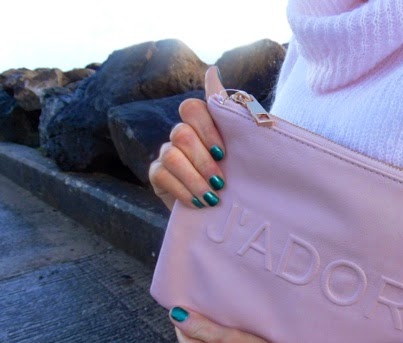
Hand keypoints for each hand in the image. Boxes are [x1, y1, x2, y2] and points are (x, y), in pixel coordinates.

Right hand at [149, 66, 227, 210]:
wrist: (227, 210)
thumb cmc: (239, 177)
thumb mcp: (245, 151)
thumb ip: (235, 117)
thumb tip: (212, 71)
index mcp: (204, 125)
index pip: (194, 109)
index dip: (206, 127)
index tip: (223, 152)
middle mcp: (183, 135)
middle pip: (182, 133)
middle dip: (203, 160)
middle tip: (220, 181)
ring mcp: (167, 153)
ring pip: (171, 155)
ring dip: (194, 178)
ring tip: (212, 196)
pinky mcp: (158, 174)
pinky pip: (162, 175)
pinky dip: (183, 191)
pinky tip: (199, 203)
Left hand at [169, 307, 281, 342]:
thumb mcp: (226, 339)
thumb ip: (200, 326)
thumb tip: (175, 314)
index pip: (182, 327)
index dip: (192, 312)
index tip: (206, 301)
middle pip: (194, 336)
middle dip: (204, 321)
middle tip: (220, 307)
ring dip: (215, 331)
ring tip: (229, 319)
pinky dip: (224, 342)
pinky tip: (236, 336)